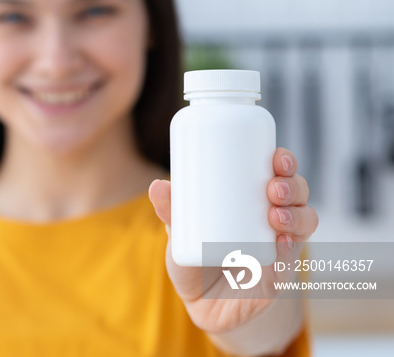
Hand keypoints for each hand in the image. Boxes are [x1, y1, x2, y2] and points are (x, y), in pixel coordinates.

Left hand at [148, 148, 318, 334]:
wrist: (202, 306)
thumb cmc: (195, 260)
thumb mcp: (181, 233)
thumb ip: (170, 211)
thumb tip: (157, 185)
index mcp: (256, 203)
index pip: (279, 175)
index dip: (285, 163)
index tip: (277, 156)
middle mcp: (275, 222)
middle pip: (298, 196)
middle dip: (294, 187)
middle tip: (274, 188)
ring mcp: (281, 248)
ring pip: (305, 224)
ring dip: (297, 216)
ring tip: (277, 215)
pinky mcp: (279, 277)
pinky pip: (292, 261)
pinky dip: (290, 249)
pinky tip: (283, 242)